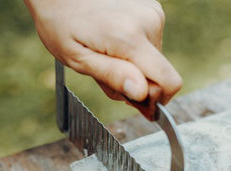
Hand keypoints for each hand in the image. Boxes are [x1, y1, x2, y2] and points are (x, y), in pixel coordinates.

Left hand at [24, 0, 181, 115]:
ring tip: (106, 53)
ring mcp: (152, 12)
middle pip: (160, 74)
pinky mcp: (152, 9)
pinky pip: (151, 44)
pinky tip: (112, 41)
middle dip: (136, 82)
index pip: (169, 82)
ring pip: (154, 60)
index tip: (132, 100)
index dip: (155, 100)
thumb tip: (141, 93)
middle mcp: (148, 21)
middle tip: (106, 72)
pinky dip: (134, 50)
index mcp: (130, 37)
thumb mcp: (78, 58)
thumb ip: (112, 76)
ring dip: (132, 65)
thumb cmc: (61, 24)